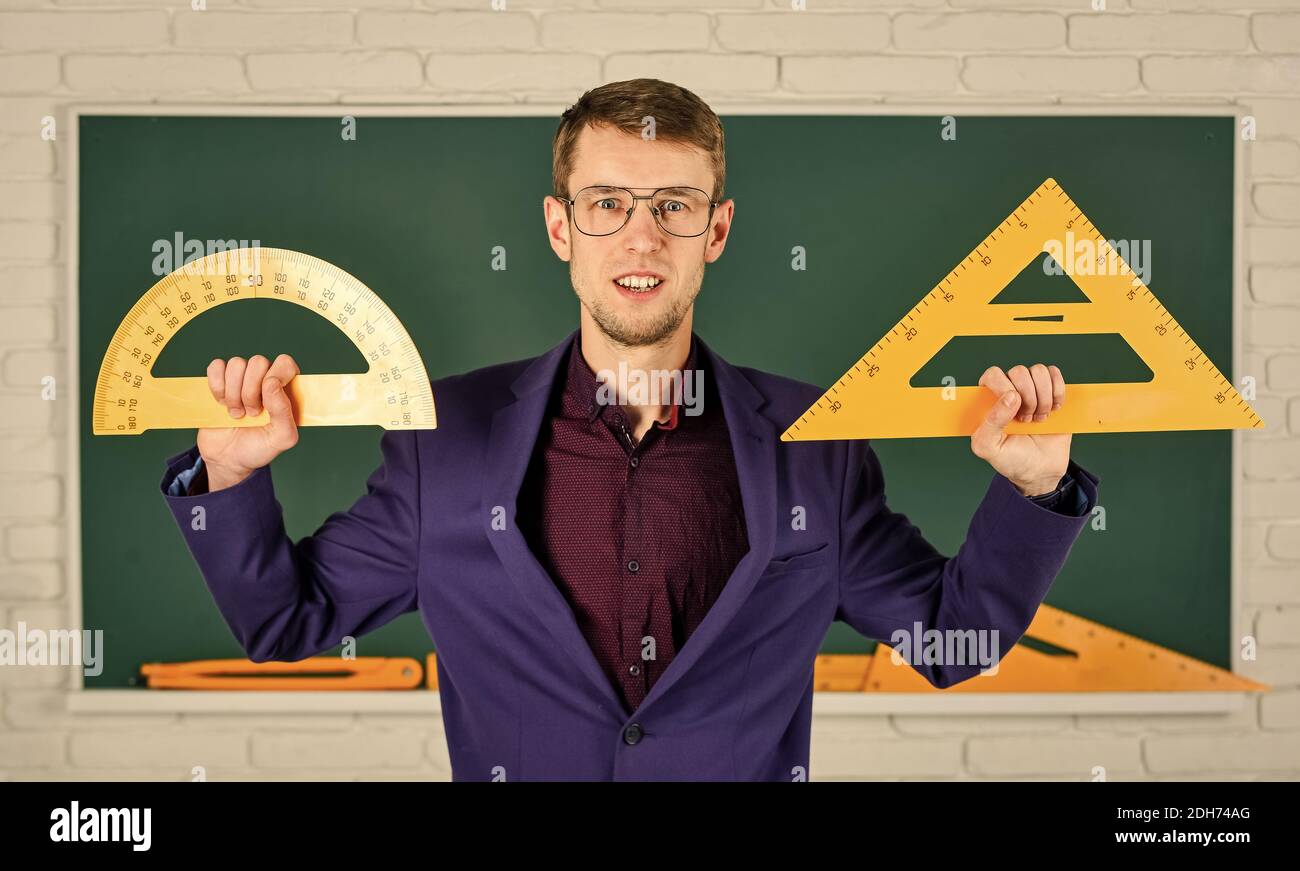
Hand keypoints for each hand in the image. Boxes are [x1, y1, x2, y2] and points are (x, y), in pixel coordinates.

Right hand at [196, 353, 299, 490]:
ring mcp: (241, 379)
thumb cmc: (259, 448)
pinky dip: (216, 386)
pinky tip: (221, 403)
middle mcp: (264, 379)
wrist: (228, 459)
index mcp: (285, 389)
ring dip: (233, 393)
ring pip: (236, 364)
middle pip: (258, 361)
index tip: (266, 399)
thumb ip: (285, 412)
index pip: (285, 363)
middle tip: (252, 413)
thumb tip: (271, 382)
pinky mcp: (220, 381)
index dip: (275, 376)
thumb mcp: (282, 438)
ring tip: (237, 413)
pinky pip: (216, 366)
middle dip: (250, 391)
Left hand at [970, 363, 1069, 496]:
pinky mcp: (1051, 391)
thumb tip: (1010, 396)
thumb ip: (990, 423)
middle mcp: (1008, 390)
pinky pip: (1055, 374)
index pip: (992, 375)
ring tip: (1039, 418)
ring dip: (1044, 397)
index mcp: (988, 401)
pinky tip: (1054, 410)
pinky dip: (1058, 392)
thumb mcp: (989, 448)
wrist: (1041, 470)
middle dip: (1028, 398)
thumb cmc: (1010, 459)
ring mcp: (1031, 389)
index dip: (1004, 387)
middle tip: (1026, 420)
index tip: (1014, 409)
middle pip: (1019, 371)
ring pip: (1039, 371)